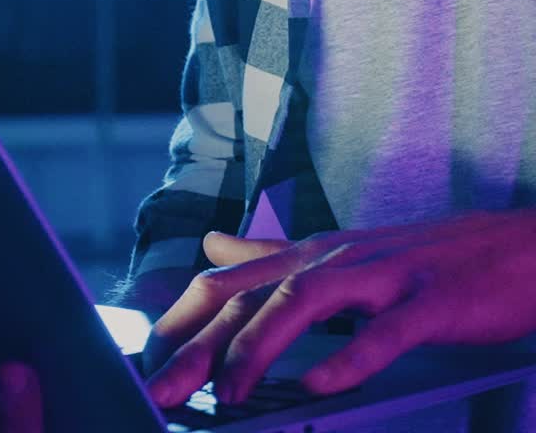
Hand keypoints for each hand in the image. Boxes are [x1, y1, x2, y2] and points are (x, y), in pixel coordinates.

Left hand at [144, 209, 535, 406]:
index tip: (142, 364)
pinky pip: (385, 332)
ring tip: (226, 394)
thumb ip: (270, 253)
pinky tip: (320, 387)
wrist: (515, 246)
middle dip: (198, 342)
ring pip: (306, 301)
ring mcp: (384, 277)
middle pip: (253, 292)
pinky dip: (349, 360)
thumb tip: (211, 246)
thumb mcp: (338, 252)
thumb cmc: (426, 258)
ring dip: (258, 347)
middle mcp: (337, 259)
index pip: (228, 282)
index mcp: (312, 255)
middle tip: (158, 389)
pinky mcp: (430, 301)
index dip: (179, 321)